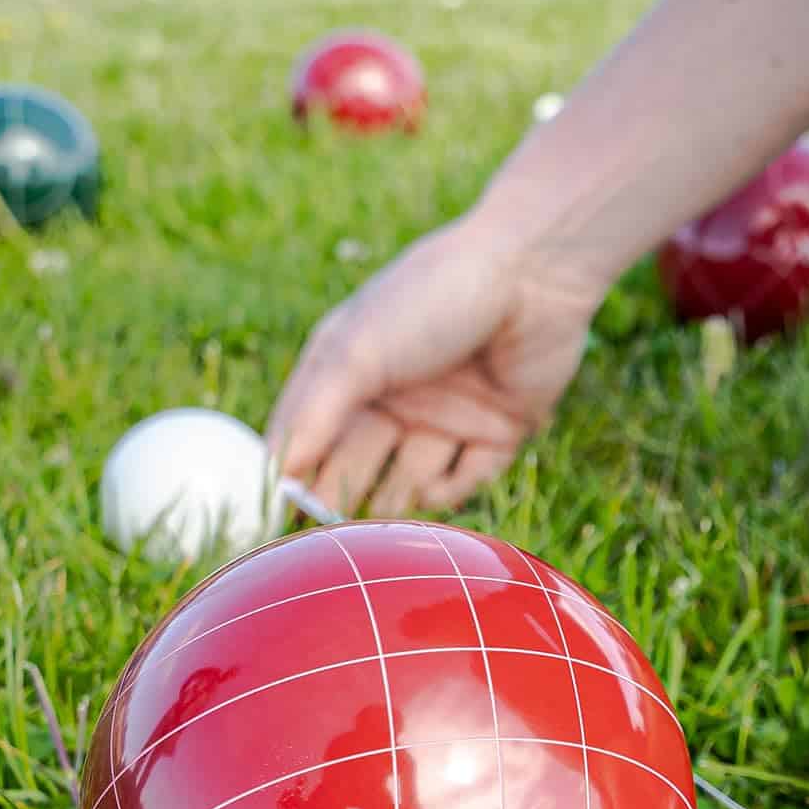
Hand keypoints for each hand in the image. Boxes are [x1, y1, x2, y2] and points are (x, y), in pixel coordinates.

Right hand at [266, 209, 603, 516]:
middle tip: (326, 535)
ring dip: (392, 504)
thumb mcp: (358, 349)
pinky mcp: (496, 434)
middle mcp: (397, 397)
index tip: (276, 513)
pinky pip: (464, 481)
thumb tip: (275, 472)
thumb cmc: (432, 295)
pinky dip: (448, 491)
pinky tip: (436, 485)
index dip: (291, 472)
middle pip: (356, 465)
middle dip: (339, 497)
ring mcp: (447, 417)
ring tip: (378, 527)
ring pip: (407, 482)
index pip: (309, 434)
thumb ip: (315, 412)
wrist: (533, 272)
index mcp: (353, 369)